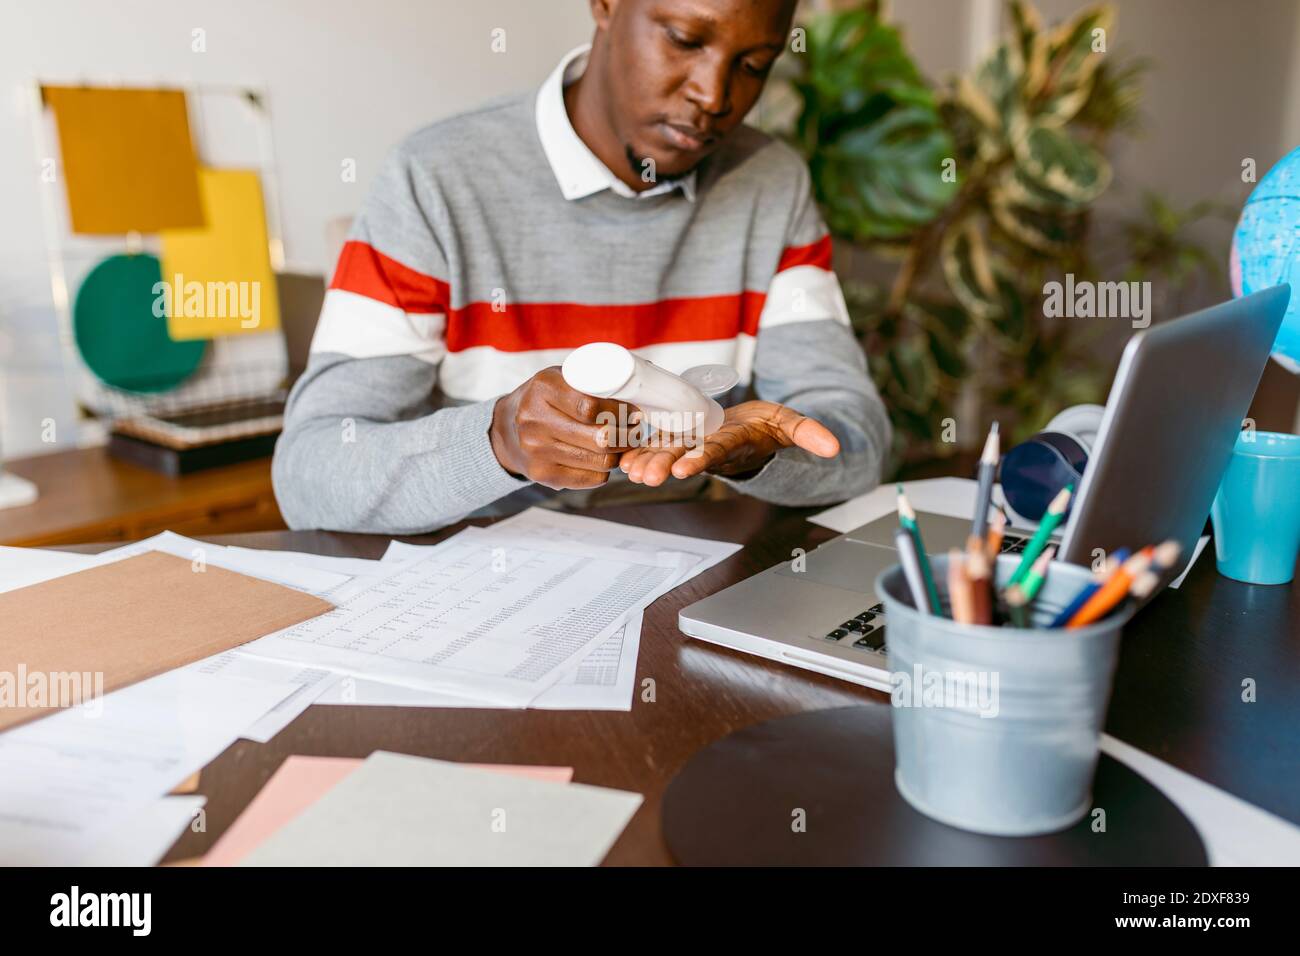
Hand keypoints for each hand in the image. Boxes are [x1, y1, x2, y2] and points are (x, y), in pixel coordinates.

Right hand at [489, 367, 631, 488]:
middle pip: (600, 437)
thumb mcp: (560, 378)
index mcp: (543, 388)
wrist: (507, 428)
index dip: (620, 412)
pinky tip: (602, 457)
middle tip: (635, 430)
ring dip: (619, 453)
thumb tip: (636, 390)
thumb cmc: (546, 400)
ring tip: (623, 443)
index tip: (634, 412)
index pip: (592, 406)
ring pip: (600, 461)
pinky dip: (605, 469)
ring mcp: (536, 450)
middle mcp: (535, 420)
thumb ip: (589, 381)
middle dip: (627, 435)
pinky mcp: (542, 474)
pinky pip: (592, 478)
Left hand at [618, 400, 839, 486]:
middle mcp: (707, 447)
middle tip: (645, 478)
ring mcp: (690, 443)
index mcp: (732, 442)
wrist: (749, 431)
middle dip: (663, 467)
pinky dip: (637, 451)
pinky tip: (620, 459)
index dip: (700, 460)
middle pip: (683, 457)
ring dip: (646, 462)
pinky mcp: (677, 437)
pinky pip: (654, 445)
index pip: (715, 453)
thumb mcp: (790, 424)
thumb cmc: (766, 427)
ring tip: (629, 471)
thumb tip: (834, 447)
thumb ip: (809, 432)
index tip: (684, 470)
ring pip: (664, 453)